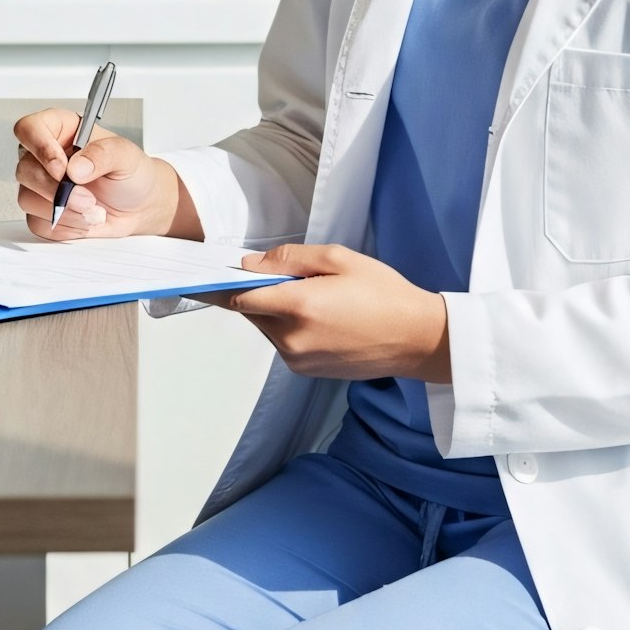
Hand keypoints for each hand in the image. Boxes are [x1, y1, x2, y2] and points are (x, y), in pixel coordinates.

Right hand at [12, 108, 200, 241]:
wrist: (139, 206)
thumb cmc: (132, 173)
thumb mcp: (127, 156)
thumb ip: (104, 154)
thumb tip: (76, 167)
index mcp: (62, 130)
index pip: (29, 128)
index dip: (39, 147)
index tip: (62, 168)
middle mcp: (46, 156)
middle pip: (24, 168)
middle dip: (57, 190)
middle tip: (88, 199)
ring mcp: (41, 185)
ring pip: (27, 198)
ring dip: (64, 211)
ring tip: (94, 211)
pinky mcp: (42, 212)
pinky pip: (37, 223)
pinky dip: (64, 227)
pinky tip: (85, 220)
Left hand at [209, 242, 450, 381]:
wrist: (416, 339)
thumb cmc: (384, 294)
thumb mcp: (340, 259)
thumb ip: (291, 259)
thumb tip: (252, 263)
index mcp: (299, 307)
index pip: (241, 296)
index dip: (226, 282)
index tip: (213, 272)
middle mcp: (292, 339)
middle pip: (251, 312)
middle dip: (259, 291)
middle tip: (288, 276)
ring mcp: (298, 360)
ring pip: (266, 327)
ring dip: (276, 310)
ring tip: (316, 296)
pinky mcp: (306, 371)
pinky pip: (283, 342)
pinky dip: (290, 326)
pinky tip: (322, 316)